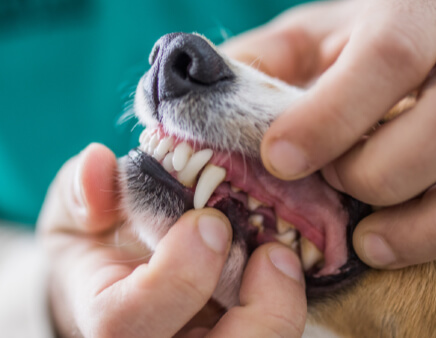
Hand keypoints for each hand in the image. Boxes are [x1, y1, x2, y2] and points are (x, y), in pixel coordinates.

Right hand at [38, 144, 306, 336]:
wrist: (119, 278)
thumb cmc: (101, 244)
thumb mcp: (78, 213)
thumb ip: (82, 191)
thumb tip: (100, 163)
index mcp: (110, 319)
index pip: (127, 323)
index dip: (177, 276)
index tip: (209, 222)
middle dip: (259, 313)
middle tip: (275, 253)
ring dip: (283, 310)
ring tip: (284, 258)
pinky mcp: (238, 335)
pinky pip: (272, 334)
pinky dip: (289, 303)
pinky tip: (287, 267)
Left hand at [222, 0, 435, 292]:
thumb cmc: (379, 45)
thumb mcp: (317, 38)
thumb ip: (266, 66)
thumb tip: (202, 104)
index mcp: (426, 7)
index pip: (390, 55)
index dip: (333, 115)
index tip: (281, 159)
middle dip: (389, 175)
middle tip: (341, 201)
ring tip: (379, 248)